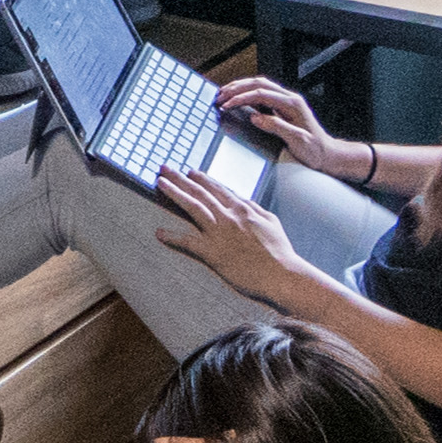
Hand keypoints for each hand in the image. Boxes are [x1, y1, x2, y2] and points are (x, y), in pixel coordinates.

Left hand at [151, 167, 308, 303]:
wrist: (282, 273)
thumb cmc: (279, 251)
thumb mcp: (271, 222)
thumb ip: (255, 209)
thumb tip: (244, 200)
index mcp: (243, 208)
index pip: (218, 188)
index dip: (202, 179)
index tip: (191, 172)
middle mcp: (228, 216)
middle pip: (201, 192)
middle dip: (181, 178)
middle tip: (166, 168)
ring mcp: (219, 232)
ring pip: (192, 206)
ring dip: (175, 193)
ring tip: (160, 183)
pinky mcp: (212, 252)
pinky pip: (188, 242)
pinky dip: (172, 236)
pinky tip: (159, 232)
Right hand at [211, 75, 360, 179]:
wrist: (327, 155)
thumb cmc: (315, 150)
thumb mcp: (297, 140)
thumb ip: (277, 126)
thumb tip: (256, 117)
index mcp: (293, 104)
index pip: (262, 94)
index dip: (241, 98)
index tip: (226, 105)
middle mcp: (290, 99)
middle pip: (260, 84)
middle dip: (237, 88)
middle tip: (220, 96)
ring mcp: (287, 102)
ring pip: (261, 86)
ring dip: (241, 88)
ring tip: (224, 94)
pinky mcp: (283, 108)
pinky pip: (263, 96)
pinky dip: (248, 95)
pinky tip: (237, 100)